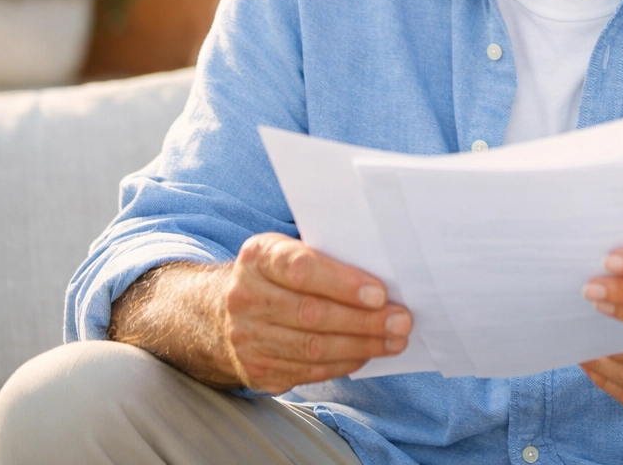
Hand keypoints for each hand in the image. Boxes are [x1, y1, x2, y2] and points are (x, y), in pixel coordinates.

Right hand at [219, 233, 413, 391]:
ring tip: (394, 341)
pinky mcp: (256, 370)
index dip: (343, 283)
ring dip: (361, 346)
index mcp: (258, 257)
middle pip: (312, 314)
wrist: (221, 311)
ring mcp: (246, 338)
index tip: (380, 294)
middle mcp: (244, 298)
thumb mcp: (289, 250)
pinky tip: (366, 354)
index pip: (301, 269)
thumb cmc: (276, 275)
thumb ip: (327, 258)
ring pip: (312, 348)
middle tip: (401, 321)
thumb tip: (382, 280)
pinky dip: (343, 364)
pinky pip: (308, 371)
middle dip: (364, 321)